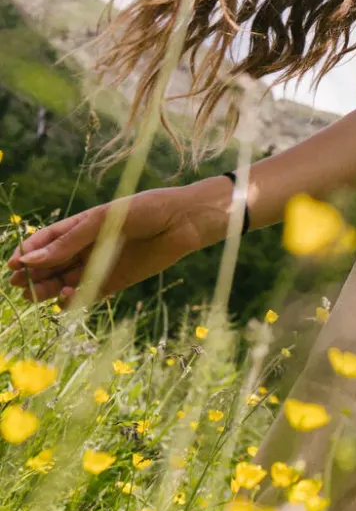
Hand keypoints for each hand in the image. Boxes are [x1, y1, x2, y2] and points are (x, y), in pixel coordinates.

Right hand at [5, 185, 211, 303]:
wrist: (184, 222)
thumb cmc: (146, 210)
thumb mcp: (103, 220)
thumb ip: (70, 241)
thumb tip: (31, 260)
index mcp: (82, 225)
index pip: (46, 240)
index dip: (28, 253)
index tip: (13, 265)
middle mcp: (87, 246)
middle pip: (50, 265)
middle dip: (33, 275)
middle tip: (21, 285)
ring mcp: (99, 265)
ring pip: (62, 282)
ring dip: (47, 289)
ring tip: (39, 293)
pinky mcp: (113, 282)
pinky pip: (85, 295)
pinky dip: (71, 300)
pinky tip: (65, 297)